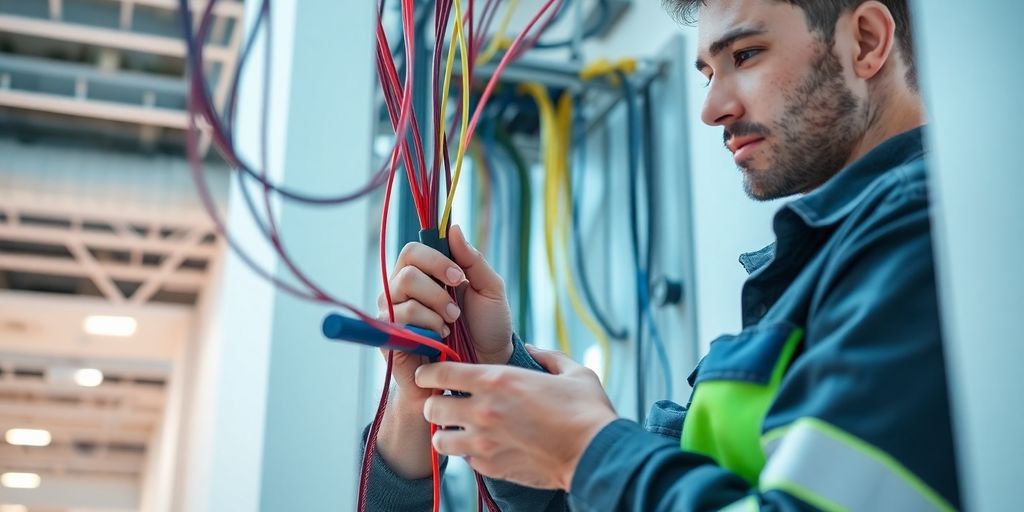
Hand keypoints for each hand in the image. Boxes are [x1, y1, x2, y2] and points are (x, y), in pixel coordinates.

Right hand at [374, 224, 512, 478]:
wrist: (482, 368)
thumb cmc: (486, 329)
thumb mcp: (489, 289)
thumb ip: (472, 259)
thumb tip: (453, 228)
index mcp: (426, 275)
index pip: (413, 251)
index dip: (434, 259)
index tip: (458, 276)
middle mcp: (403, 291)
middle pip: (406, 271)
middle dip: (437, 290)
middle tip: (456, 310)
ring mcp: (393, 313)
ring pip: (402, 294)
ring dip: (435, 311)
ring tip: (450, 327)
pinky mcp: (388, 336)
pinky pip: (398, 319)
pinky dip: (425, 327)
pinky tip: (438, 340)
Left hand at [416, 346, 617, 489]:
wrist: (596, 454)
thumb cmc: (587, 411)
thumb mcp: (572, 372)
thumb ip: (548, 356)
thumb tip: (533, 348)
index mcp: (497, 380)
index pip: (441, 373)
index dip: (430, 372)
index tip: (429, 374)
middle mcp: (483, 411)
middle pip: (432, 407)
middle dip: (434, 403)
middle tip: (445, 402)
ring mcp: (484, 442)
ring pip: (440, 439)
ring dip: (446, 432)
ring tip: (459, 429)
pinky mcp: (492, 467)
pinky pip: (464, 459)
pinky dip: (468, 452)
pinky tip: (483, 445)